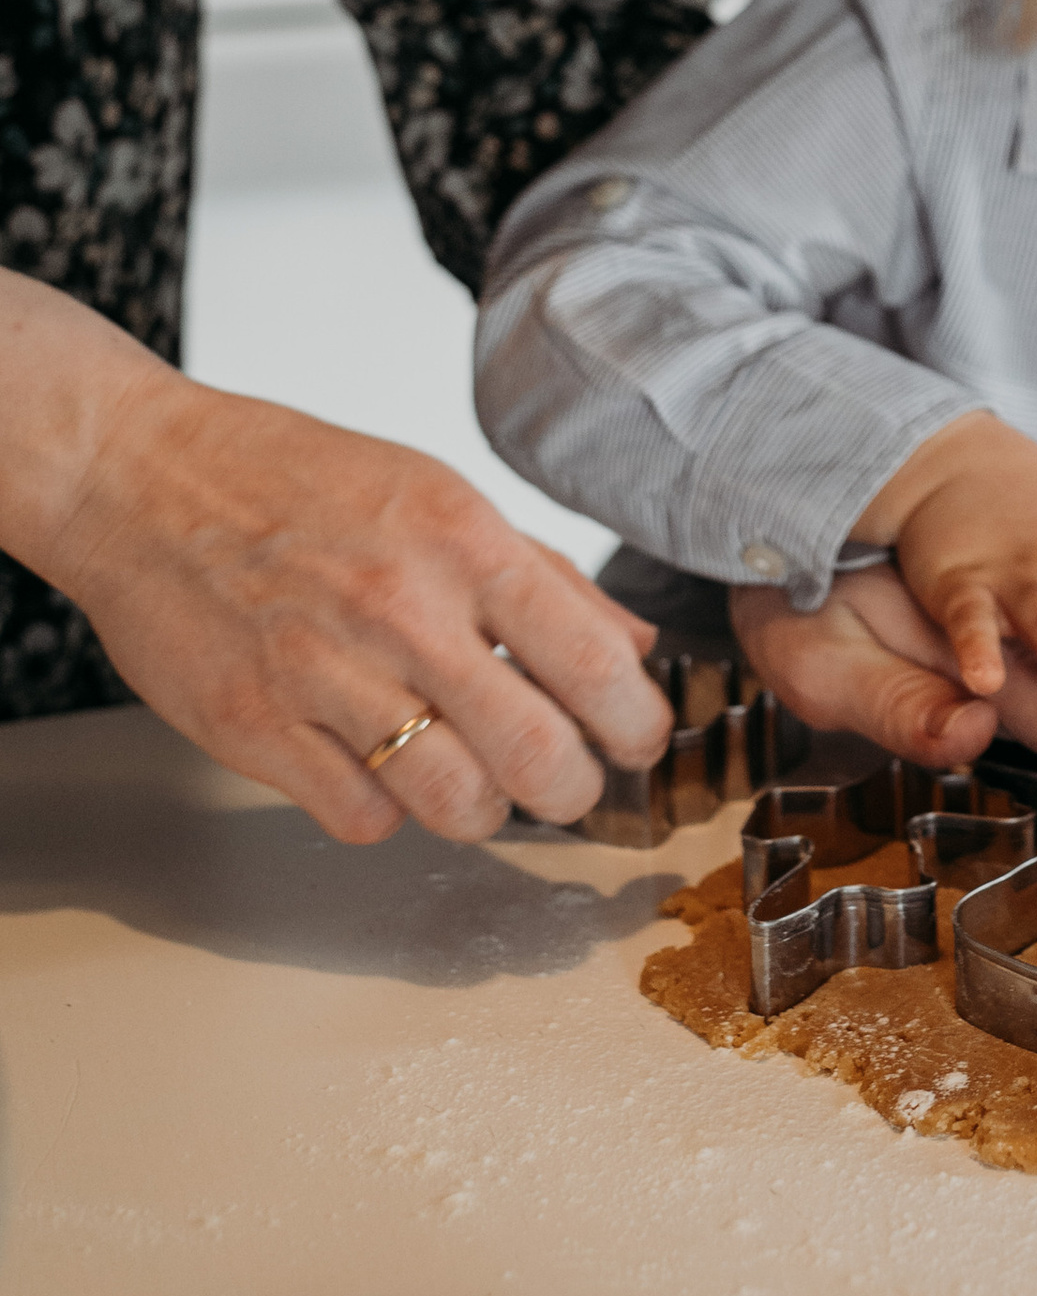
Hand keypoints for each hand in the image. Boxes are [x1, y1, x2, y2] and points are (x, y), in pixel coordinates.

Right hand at [8, 284, 670, 845]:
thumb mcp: (436, 494)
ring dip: (479, 810)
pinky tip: (374, 767)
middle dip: (572, 790)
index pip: (594, 659)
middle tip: (566, 784)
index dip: (635, 722)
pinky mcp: (253, 727)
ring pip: (454, 804)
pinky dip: (381, 811)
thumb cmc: (292, 479)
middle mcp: (402, 607)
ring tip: (472, 781)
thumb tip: (632, 646)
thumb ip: (541, 575)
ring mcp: (323, 673)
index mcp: (462, 538)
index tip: (638, 739)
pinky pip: (360, 818)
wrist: (140, 477)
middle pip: (537, 755)